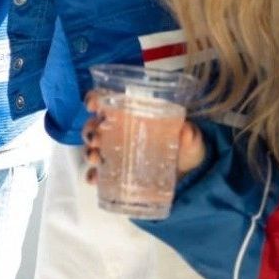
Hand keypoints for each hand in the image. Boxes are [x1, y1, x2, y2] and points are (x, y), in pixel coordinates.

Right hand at [82, 89, 207, 182]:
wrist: (189, 175)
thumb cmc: (185, 148)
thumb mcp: (190, 139)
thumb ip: (189, 134)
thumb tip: (186, 130)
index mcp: (132, 115)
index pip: (107, 100)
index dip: (95, 99)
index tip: (93, 106)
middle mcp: (119, 132)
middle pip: (94, 125)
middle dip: (90, 131)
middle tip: (96, 139)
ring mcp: (116, 153)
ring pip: (93, 148)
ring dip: (89, 152)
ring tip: (95, 158)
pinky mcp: (117, 174)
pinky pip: (99, 174)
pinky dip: (92, 176)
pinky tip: (94, 179)